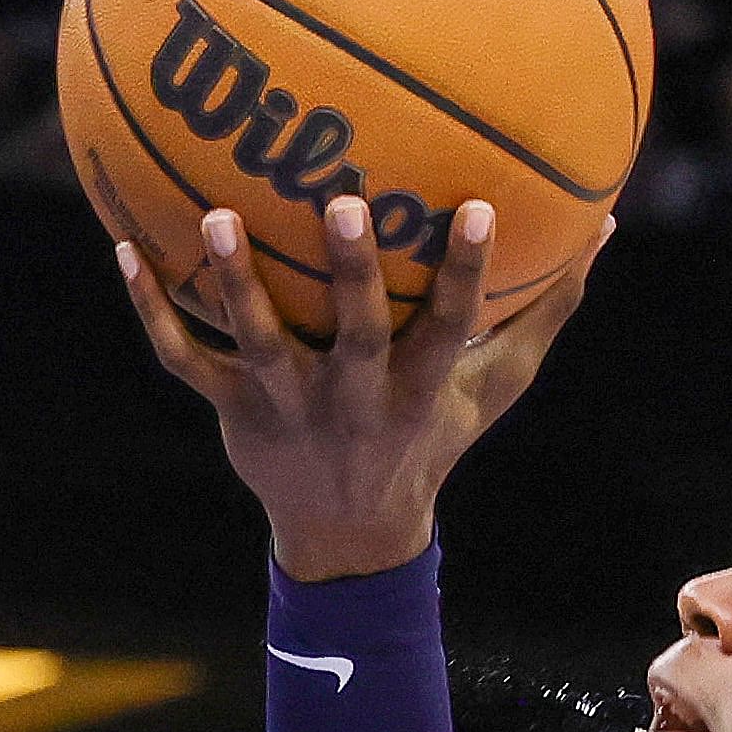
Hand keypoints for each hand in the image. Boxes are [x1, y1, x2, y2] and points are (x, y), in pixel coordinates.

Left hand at [116, 197, 607, 581]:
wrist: (348, 531)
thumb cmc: (431, 434)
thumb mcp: (494, 384)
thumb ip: (546, 308)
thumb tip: (605, 222)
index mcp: (420, 387)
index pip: (452, 325)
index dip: (464, 273)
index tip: (476, 208)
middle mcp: (353, 398)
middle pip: (353, 333)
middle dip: (348, 271)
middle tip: (340, 200)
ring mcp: (286, 406)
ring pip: (257, 342)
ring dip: (234, 282)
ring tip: (214, 217)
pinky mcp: (231, 410)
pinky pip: (184, 358)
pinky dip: (153, 311)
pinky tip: (127, 249)